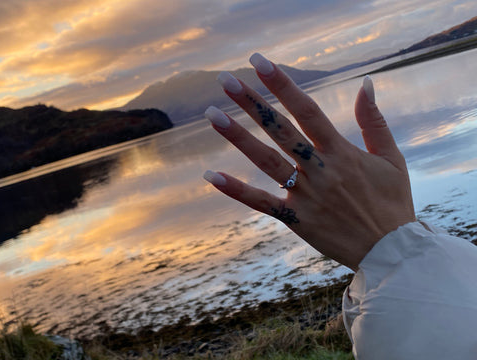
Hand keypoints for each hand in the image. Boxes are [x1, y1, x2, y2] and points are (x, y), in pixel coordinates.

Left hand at [203, 53, 415, 270]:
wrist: (391, 252)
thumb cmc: (392, 202)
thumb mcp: (392, 158)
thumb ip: (374, 120)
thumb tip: (365, 83)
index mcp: (342, 152)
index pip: (306, 110)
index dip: (282, 84)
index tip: (260, 62)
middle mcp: (320, 170)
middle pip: (280, 130)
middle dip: (252, 103)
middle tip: (225, 80)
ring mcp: (306, 195)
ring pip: (266, 161)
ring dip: (238, 137)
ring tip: (212, 114)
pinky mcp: (296, 220)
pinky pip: (261, 203)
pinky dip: (236, 191)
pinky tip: (211, 176)